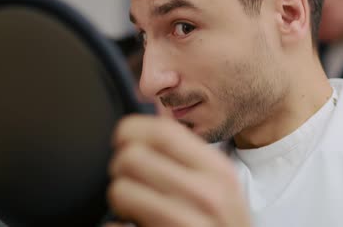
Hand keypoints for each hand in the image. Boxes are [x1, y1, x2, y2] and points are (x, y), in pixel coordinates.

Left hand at [107, 115, 251, 226]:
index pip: (160, 131)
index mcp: (217, 170)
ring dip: (120, 201)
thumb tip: (147, 124)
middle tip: (133, 181)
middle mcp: (205, 195)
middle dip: (123, 169)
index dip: (131, 131)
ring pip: (119, 190)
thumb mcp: (220, 185)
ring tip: (135, 208)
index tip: (126, 142)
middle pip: (131, 158)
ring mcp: (186, 223)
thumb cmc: (223, 224)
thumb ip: (190, 157)